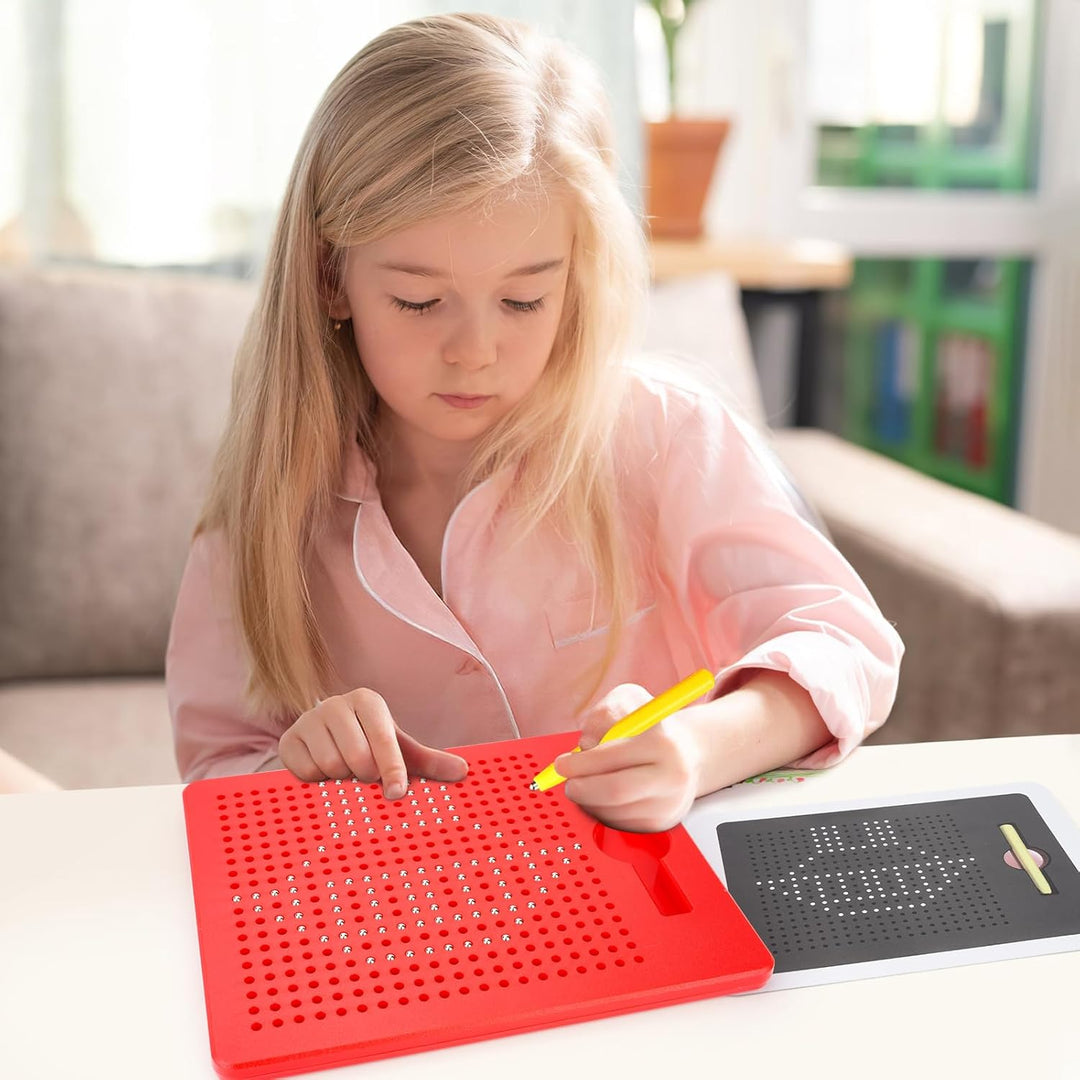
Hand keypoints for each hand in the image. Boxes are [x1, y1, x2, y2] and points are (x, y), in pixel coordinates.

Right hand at [278, 688, 468, 797]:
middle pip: (356, 756)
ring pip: (331, 765)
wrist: (324, 740)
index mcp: (368, 701)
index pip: (384, 738)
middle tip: (365, 776)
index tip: (397, 794)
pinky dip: (318, 781)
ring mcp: (309, 720)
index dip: (393, 769)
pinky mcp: (288, 740)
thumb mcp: (399, 750)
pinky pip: (306, 773)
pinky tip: (323, 773)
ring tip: (344, 772)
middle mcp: (336, 704)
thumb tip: (465, 771)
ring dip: (341, 780)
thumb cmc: (369, 745)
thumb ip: (430, 761)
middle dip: (364, 775)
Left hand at [554, 683, 704, 831]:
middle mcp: (671, 775)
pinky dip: (603, 811)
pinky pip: (620, 824)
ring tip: (588, 784)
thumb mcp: (628, 701)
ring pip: (614, 811)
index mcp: (662, 741)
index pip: (612, 758)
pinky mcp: (661, 823)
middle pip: (615, 792)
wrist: (687, 754)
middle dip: (581, 789)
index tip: (562, 764)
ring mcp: (669, 803)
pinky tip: (605, 795)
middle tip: (568, 784)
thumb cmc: (650, 727)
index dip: (580, 763)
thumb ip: (604, 713)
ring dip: (590, 801)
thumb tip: (585, 743)